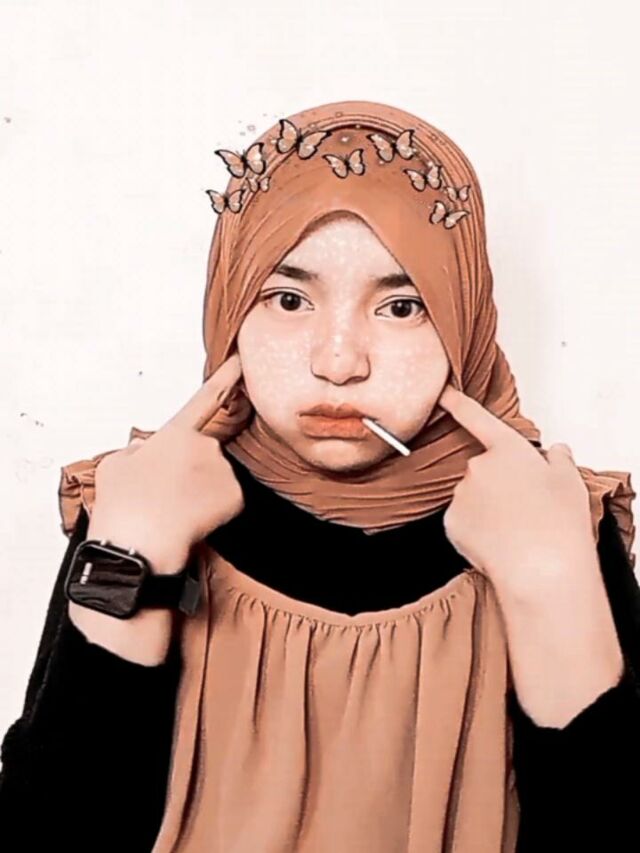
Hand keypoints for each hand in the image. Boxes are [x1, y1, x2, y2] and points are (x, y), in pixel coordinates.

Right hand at [87, 353, 244, 573]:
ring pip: (213, 479)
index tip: (243, 360)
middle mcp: (205, 446)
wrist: (139, 546)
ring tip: (172, 511)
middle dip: (190, 471)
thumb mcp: (115, 465)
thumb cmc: (123, 506)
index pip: (205, 398)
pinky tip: (190, 521)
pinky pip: (225, 501)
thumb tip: (147, 450)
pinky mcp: (236, 497)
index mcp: (175, 434)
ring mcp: (223, 471)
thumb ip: (136, 450)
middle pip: (203, 454)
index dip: (226, 377)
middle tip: (164, 496)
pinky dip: (211, 511)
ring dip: (199, 492)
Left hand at [436, 383, 596, 597]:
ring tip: (514, 530)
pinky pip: (462, 521)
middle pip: (483, 470)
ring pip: (472, 497)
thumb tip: (555, 453)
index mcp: (508, 450)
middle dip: (498, 484)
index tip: (441, 393)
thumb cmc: (558, 524)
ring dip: (487, 508)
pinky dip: (475, 530)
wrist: (540, 568)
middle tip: (523, 508)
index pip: (477, 418)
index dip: (457, 403)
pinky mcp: (451, 522)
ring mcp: (461, 494)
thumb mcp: (570, 481)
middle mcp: (478, 467)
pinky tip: (497, 542)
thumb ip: (558, 459)